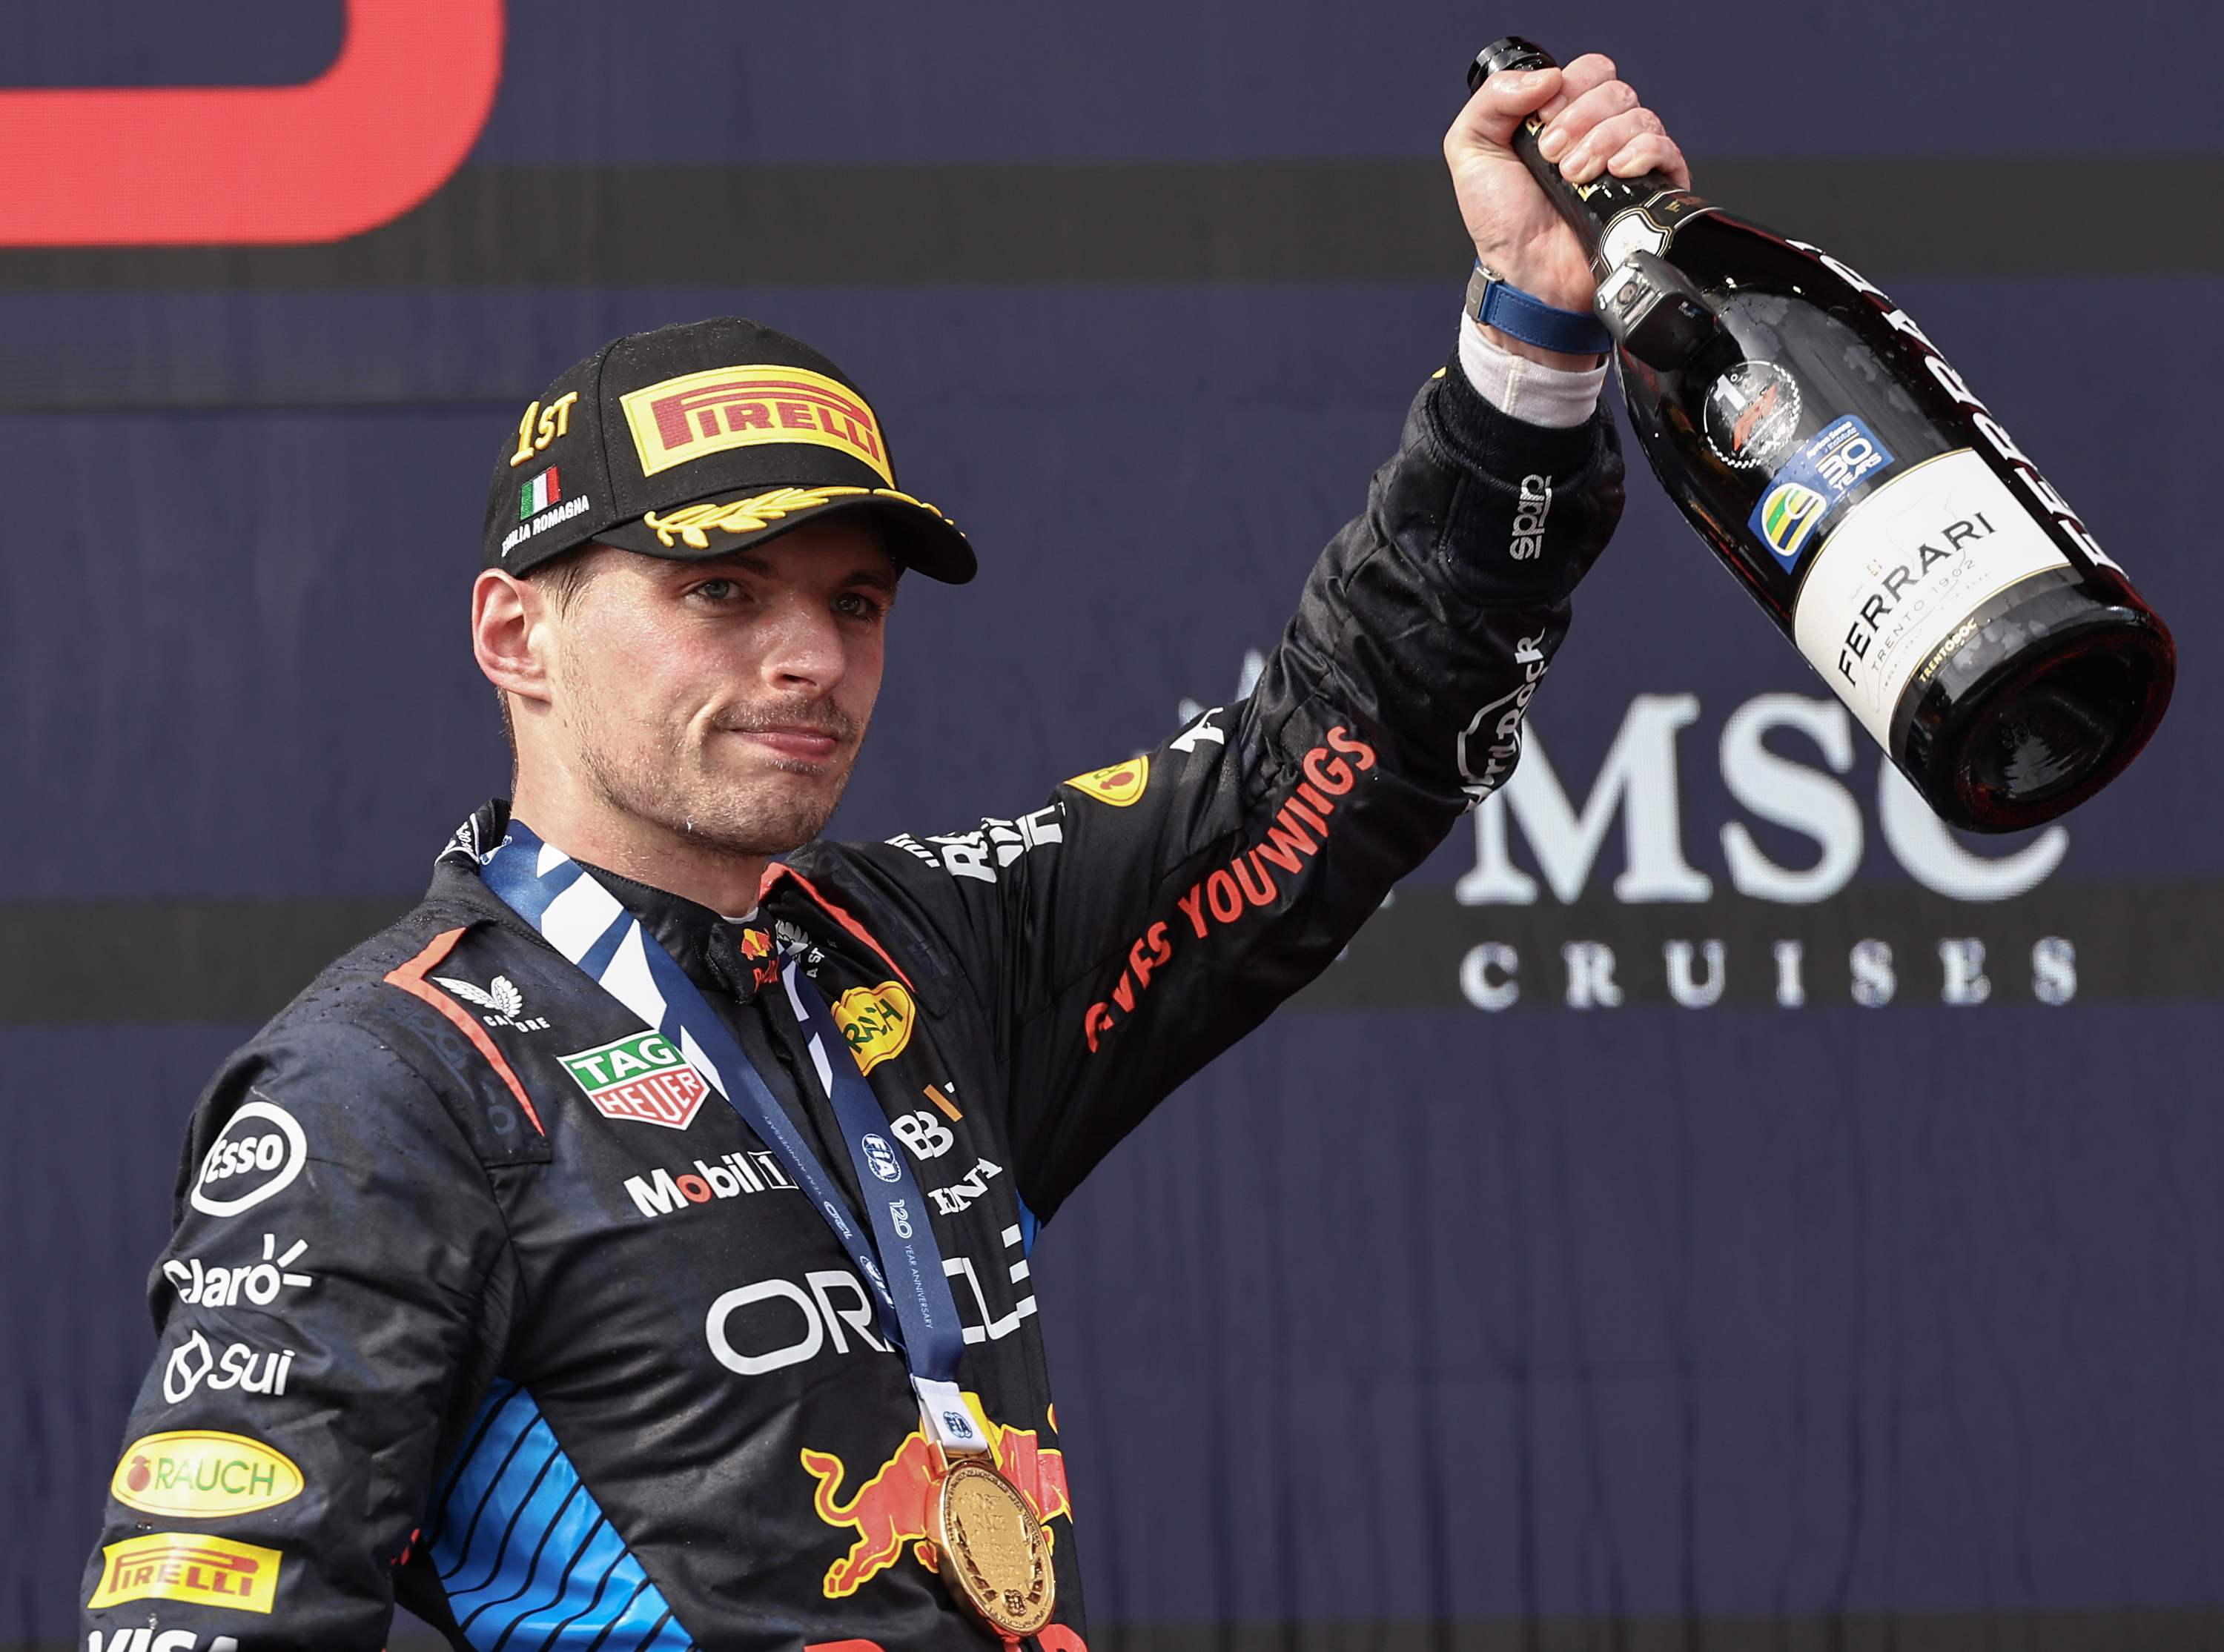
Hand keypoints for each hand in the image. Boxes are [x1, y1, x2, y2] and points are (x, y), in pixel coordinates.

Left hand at [1443, 54, 1688, 360]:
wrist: (1525, 275)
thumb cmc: (1502, 223)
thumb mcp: (1472, 151)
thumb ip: (1492, 101)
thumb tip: (1545, 76)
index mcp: (1564, 118)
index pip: (1590, 72)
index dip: (1570, 89)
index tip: (1543, 124)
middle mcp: (1599, 134)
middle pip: (1617, 91)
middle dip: (1581, 120)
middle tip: (1553, 157)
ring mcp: (1627, 161)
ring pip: (1641, 117)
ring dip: (1603, 141)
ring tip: (1573, 176)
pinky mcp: (1650, 190)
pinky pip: (1667, 149)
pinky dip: (1642, 153)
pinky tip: (1616, 171)